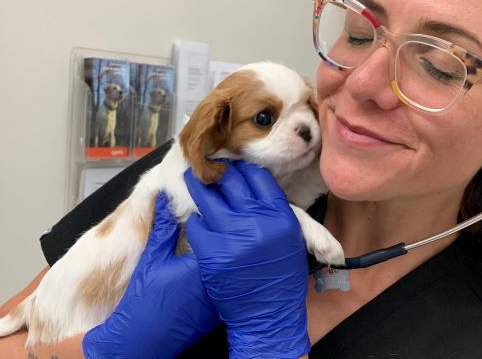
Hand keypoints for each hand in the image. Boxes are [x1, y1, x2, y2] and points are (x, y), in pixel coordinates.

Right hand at [82, 193, 218, 358]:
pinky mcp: (220, 312)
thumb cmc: (143, 303)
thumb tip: (167, 199)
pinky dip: (226, 272)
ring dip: (230, 252)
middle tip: (221, 214)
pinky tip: (219, 263)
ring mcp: (222, 300)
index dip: (221, 213)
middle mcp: (220, 283)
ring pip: (235, 268)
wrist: (141, 343)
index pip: (223, 231)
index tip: (216, 199)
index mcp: (205, 266)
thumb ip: (164, 227)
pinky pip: (230, 285)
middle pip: (233, 249)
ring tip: (221, 235)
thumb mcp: (152, 259)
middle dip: (228, 230)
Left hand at [185, 161, 310, 358]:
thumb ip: (273, 210)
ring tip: (192, 180)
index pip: (257, 176)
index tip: (232, 166)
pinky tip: (198, 222)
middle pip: (230, 181)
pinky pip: (196, 225)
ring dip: (198, 188)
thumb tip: (252, 182)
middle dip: (217, 172)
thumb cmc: (280, 276)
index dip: (242, 168)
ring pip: (208, 198)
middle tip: (208, 167)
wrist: (268, 316)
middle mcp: (257, 221)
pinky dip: (195, 222)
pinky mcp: (212, 253)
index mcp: (280, 215)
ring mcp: (233, 236)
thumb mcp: (289, 238)